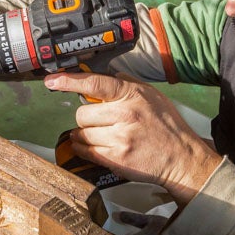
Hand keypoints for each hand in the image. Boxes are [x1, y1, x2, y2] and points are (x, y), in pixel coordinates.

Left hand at [46, 72, 220, 203]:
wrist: (181, 157)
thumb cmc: (167, 126)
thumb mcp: (152, 95)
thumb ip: (128, 84)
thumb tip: (107, 76)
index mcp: (132, 95)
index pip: (94, 83)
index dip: (69, 81)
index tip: (52, 81)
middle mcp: (125, 114)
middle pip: (82, 113)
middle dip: (87, 118)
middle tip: (100, 121)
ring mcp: (120, 138)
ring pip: (81, 134)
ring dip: (85, 135)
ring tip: (101, 135)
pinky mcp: (116, 159)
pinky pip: (86, 151)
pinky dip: (85, 149)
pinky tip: (96, 146)